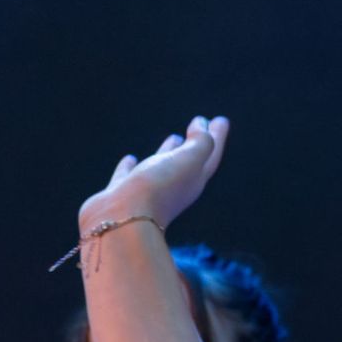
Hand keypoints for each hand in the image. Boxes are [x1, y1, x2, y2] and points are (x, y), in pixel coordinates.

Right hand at [78, 115, 229, 236]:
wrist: (122, 222)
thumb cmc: (159, 189)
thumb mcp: (189, 160)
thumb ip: (200, 142)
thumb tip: (202, 125)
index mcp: (193, 180)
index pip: (210, 155)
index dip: (217, 137)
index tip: (221, 120)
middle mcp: (173, 187)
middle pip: (190, 161)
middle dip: (196, 143)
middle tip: (200, 125)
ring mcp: (146, 192)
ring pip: (161, 167)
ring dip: (168, 152)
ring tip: (173, 137)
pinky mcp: (121, 195)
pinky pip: (129, 176)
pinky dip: (130, 166)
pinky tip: (129, 158)